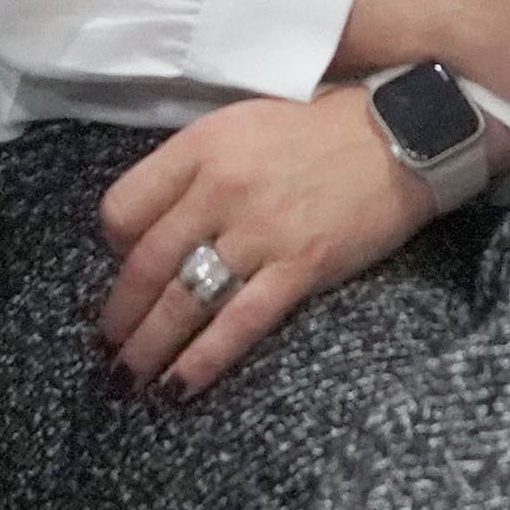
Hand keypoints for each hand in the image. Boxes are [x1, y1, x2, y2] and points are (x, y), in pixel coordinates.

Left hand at [95, 84, 479, 397]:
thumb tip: (156, 223)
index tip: (119, 267)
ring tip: (129, 378)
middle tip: (105, 347)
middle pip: (146, 263)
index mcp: (202, 146)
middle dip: (119, 314)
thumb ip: (197, 166)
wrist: (403, 133)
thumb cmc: (322, 126)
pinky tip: (178, 386)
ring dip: (149, 346)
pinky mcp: (300, 267)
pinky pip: (239, 324)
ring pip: (184, 301)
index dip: (112, 246)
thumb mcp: (243, 123)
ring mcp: (261, 231)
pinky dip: (203, 360)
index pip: (124, 205)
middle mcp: (222, 188)